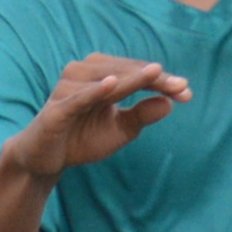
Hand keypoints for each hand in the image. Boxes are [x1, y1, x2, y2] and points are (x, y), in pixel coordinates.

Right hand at [12, 55, 188, 179]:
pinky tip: (112, 83)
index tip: (186, 91)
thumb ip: (142, 115)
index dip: (162, 81)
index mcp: (101, 76)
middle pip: (126, 72)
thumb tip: (169, 103)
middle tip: (180, 88)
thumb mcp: (119, 130)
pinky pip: (78, 97)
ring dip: (133, 79)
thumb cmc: (81, 139)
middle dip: (154, 79)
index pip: (136, 73)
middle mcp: (83, 74)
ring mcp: (69, 88)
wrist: (45, 159)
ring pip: (107, 80)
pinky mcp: (57, 109)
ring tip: (157, 75)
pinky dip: (95, 90)